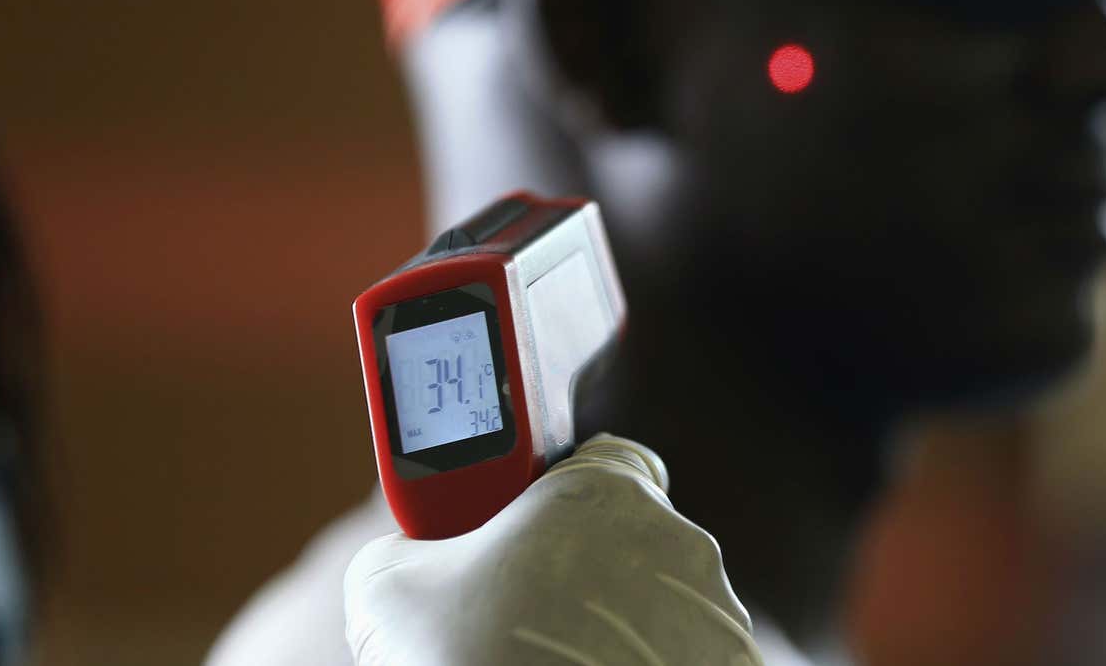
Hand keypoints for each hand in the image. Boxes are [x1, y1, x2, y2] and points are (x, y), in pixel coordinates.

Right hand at [344, 434, 763, 665]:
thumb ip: (411, 541)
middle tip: (518, 617)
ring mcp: (714, 615)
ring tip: (548, 661)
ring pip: (661, 604)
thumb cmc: (465, 656)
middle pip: (627, 540)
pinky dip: (648, 665)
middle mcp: (678, 540)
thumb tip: (413, 552)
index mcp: (606, 490)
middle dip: (580, 572)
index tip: (521, 529)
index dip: (558, 492)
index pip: (603, 460)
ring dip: (617, 626)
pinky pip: (686, 657)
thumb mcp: (392, 585)